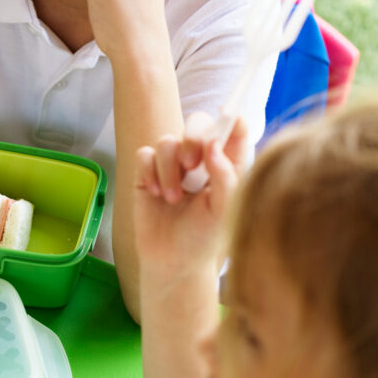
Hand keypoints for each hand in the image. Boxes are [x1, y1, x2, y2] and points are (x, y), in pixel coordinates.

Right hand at [134, 112, 246, 276]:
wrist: (172, 260)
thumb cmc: (203, 237)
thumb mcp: (223, 210)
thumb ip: (225, 176)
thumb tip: (213, 145)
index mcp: (226, 163)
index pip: (233, 128)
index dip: (231, 117)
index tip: (227, 118)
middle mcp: (200, 158)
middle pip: (197, 122)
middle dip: (192, 138)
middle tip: (191, 164)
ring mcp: (172, 164)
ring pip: (167, 141)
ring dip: (169, 170)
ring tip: (174, 199)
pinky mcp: (148, 172)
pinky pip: (144, 154)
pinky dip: (149, 172)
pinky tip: (156, 194)